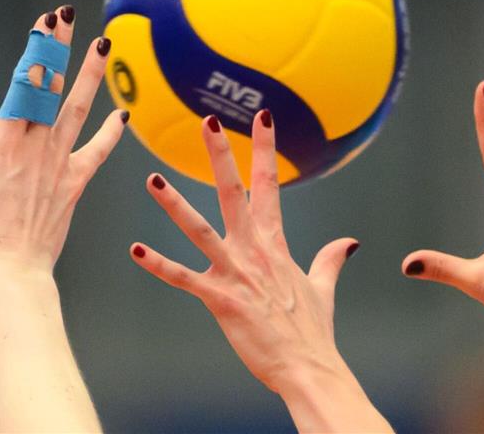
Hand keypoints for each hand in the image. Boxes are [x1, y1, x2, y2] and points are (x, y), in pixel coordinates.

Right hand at [0, 6, 122, 432]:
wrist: (10, 269)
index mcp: (6, 136)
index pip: (26, 80)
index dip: (38, 46)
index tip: (47, 19)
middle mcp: (38, 141)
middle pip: (53, 84)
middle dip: (60, 46)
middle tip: (68, 13)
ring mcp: (59, 161)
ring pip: (79, 109)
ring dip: (91, 76)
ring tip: (104, 46)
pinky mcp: (74, 182)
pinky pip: (97, 152)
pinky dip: (111, 133)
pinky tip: (124, 113)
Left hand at [131, 110, 390, 432]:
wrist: (310, 368)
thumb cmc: (311, 332)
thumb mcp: (321, 289)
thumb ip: (329, 261)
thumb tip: (348, 242)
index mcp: (275, 244)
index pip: (269, 184)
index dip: (264, 148)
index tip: (262, 115)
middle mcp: (254, 250)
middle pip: (234, 192)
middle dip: (220, 155)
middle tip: (206, 121)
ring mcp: (236, 273)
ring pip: (200, 228)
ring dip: (174, 204)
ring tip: (151, 178)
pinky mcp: (220, 299)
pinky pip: (184, 278)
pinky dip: (158, 264)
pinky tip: (135, 249)